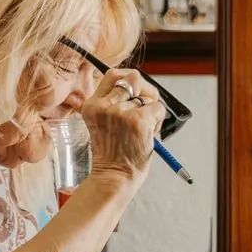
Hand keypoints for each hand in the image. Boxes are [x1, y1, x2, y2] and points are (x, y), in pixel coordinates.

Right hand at [80, 68, 166, 184]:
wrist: (113, 177)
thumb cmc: (111, 154)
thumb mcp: (101, 123)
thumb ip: (113, 104)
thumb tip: (138, 85)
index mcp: (92, 105)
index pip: (112, 74)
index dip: (128, 79)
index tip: (135, 89)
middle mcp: (104, 106)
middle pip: (133, 78)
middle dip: (145, 90)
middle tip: (147, 105)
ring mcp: (121, 112)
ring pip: (148, 96)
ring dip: (152, 110)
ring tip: (145, 128)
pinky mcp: (138, 121)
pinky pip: (158, 108)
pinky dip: (159, 121)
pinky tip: (150, 134)